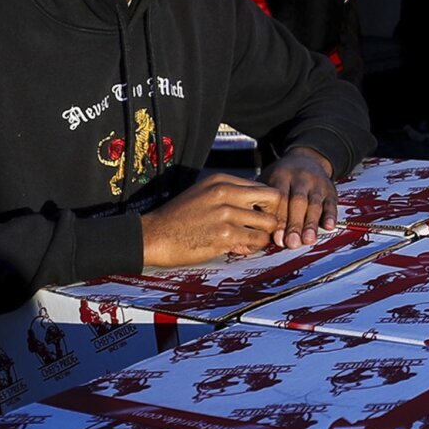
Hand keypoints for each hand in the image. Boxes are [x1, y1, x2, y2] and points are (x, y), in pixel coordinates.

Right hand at [139, 173, 282, 265]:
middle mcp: (226, 193)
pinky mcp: (224, 235)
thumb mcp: (203, 195)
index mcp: (222, 181)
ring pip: (268, 223)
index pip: (263, 187)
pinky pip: (255, 241)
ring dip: (264, 235)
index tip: (262, 216)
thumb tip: (256, 208)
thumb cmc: (178, 218)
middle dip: (274, 216)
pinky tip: (240, 248)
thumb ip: (230, 197)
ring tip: (250, 240)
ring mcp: (226, 214)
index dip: (269, 205)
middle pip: (274, 199)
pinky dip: (252, 247)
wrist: (154, 236)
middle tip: (264, 229)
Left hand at [260, 147, 337, 248]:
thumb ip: (261, 200)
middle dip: (295, 224)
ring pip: (315, 204)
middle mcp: (300, 178)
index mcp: (281, 175)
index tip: (276, 237)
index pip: (280, 198)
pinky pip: (331, 203)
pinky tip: (328, 226)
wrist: (307, 158)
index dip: (279, 219)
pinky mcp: (330, 190)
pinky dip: (330, 216)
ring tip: (308, 240)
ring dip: (311, 224)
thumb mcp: (268, 179)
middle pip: (298, 202)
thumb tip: (252, 226)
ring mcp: (317, 183)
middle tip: (291, 243)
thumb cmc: (282, 176)